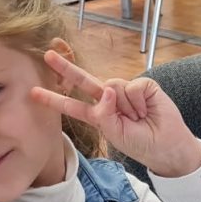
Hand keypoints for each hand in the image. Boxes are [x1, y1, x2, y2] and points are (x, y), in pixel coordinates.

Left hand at [30, 50, 200, 177]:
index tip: (33, 93)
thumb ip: (105, 114)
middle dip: (67, 68)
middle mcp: (109, 99)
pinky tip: (147, 109)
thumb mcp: (115, 134)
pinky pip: (133, 87)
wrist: (167, 145)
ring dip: (126, 107)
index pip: (72, 105)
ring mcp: (125, 91)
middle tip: (48, 56)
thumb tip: (108, 88)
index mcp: (98, 114)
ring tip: (138, 118)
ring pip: (113, 86)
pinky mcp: (143, 85)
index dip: (54, 99)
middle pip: (85, 81)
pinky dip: (139, 101)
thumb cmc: (140, 143)